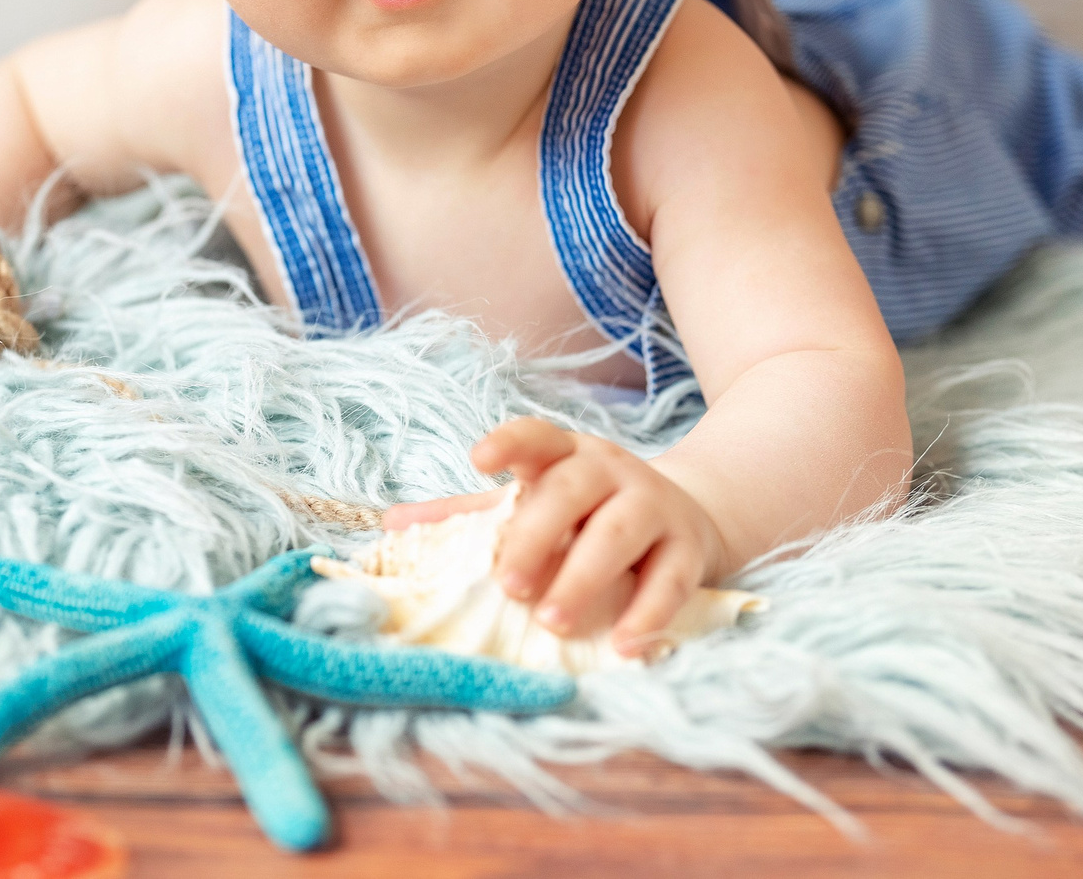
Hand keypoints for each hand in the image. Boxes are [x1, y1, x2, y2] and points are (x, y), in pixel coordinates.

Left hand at [383, 419, 726, 658]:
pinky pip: (671, 579)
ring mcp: (655, 505)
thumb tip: (390, 524)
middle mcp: (611, 471)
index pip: (537, 437)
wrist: (692, 516)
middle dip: (538, 535)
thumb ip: (469, 515)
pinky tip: (624, 645)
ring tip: (552, 621)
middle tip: (508, 585)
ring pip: (621, 532)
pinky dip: (648, 613)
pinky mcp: (691, 548)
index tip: (479, 460)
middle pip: (574, 490)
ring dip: (585, 576)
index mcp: (565, 456)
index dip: (510, 442)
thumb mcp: (535, 503)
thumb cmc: (589, 513)